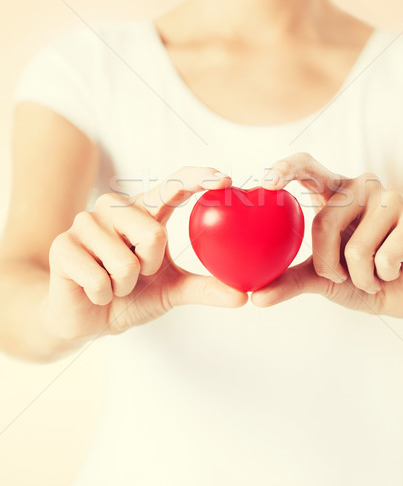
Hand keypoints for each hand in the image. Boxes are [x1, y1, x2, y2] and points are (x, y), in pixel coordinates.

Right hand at [43, 166, 247, 341]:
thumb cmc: (130, 295)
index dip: (197, 178)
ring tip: (113, 283)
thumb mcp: (172, 291)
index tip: (224, 179)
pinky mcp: (63, 244)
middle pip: (153, 234)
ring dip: (125, 286)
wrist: (85, 319)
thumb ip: (205, 288)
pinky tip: (94, 291)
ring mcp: (86, 222)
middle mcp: (115, 208)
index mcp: (144, 212)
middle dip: (148, 268)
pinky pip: (99, 278)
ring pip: (126, 261)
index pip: (173, 185)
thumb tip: (244, 296)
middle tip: (135, 274)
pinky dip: (104, 295)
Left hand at [251, 152, 402, 320]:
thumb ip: (289, 281)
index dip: (286, 168)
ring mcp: (391, 198)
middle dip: (328, 265)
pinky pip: (385, 257)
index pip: (307, 166)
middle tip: (343, 276)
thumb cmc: (358, 279)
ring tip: (374, 273)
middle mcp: (360, 187)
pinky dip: (385, 276)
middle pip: (324, 222)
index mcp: (333, 192)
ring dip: (361, 278)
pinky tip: (396, 270)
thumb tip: (257, 298)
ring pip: (356, 248)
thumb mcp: (320, 278)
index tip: (267, 184)